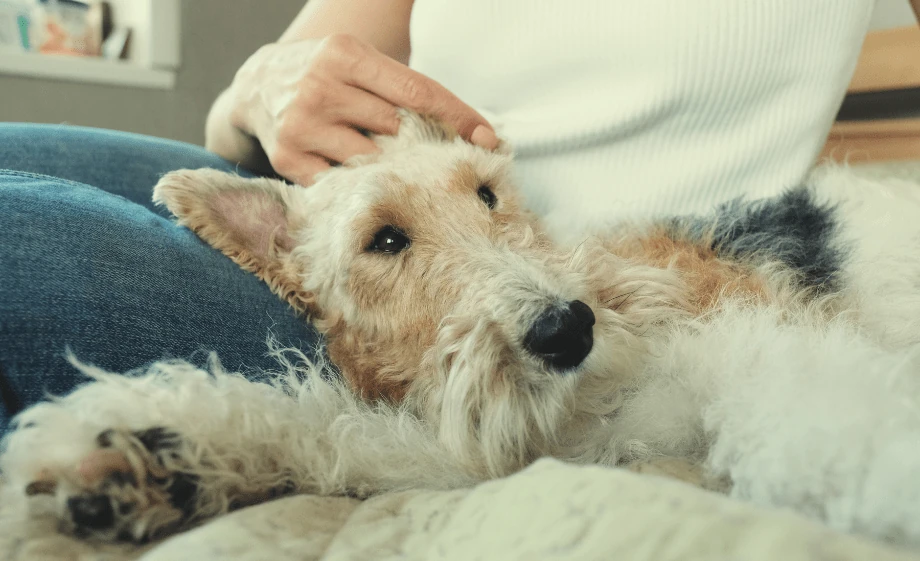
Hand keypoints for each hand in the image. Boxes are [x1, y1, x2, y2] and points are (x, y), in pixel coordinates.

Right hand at [227, 34, 497, 185]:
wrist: (256, 85)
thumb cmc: (329, 77)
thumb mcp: (361, 64)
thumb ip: (406, 90)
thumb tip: (475, 131)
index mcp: (345, 55)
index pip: (416, 91)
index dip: (456, 117)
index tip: (488, 140)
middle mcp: (321, 88)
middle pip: (397, 129)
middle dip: (422, 146)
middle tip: (439, 160)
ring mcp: (301, 126)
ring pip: (372, 161)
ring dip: (391, 169)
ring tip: (396, 169)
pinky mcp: (288, 159)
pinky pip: (342, 183)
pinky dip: (359, 184)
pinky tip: (363, 179)